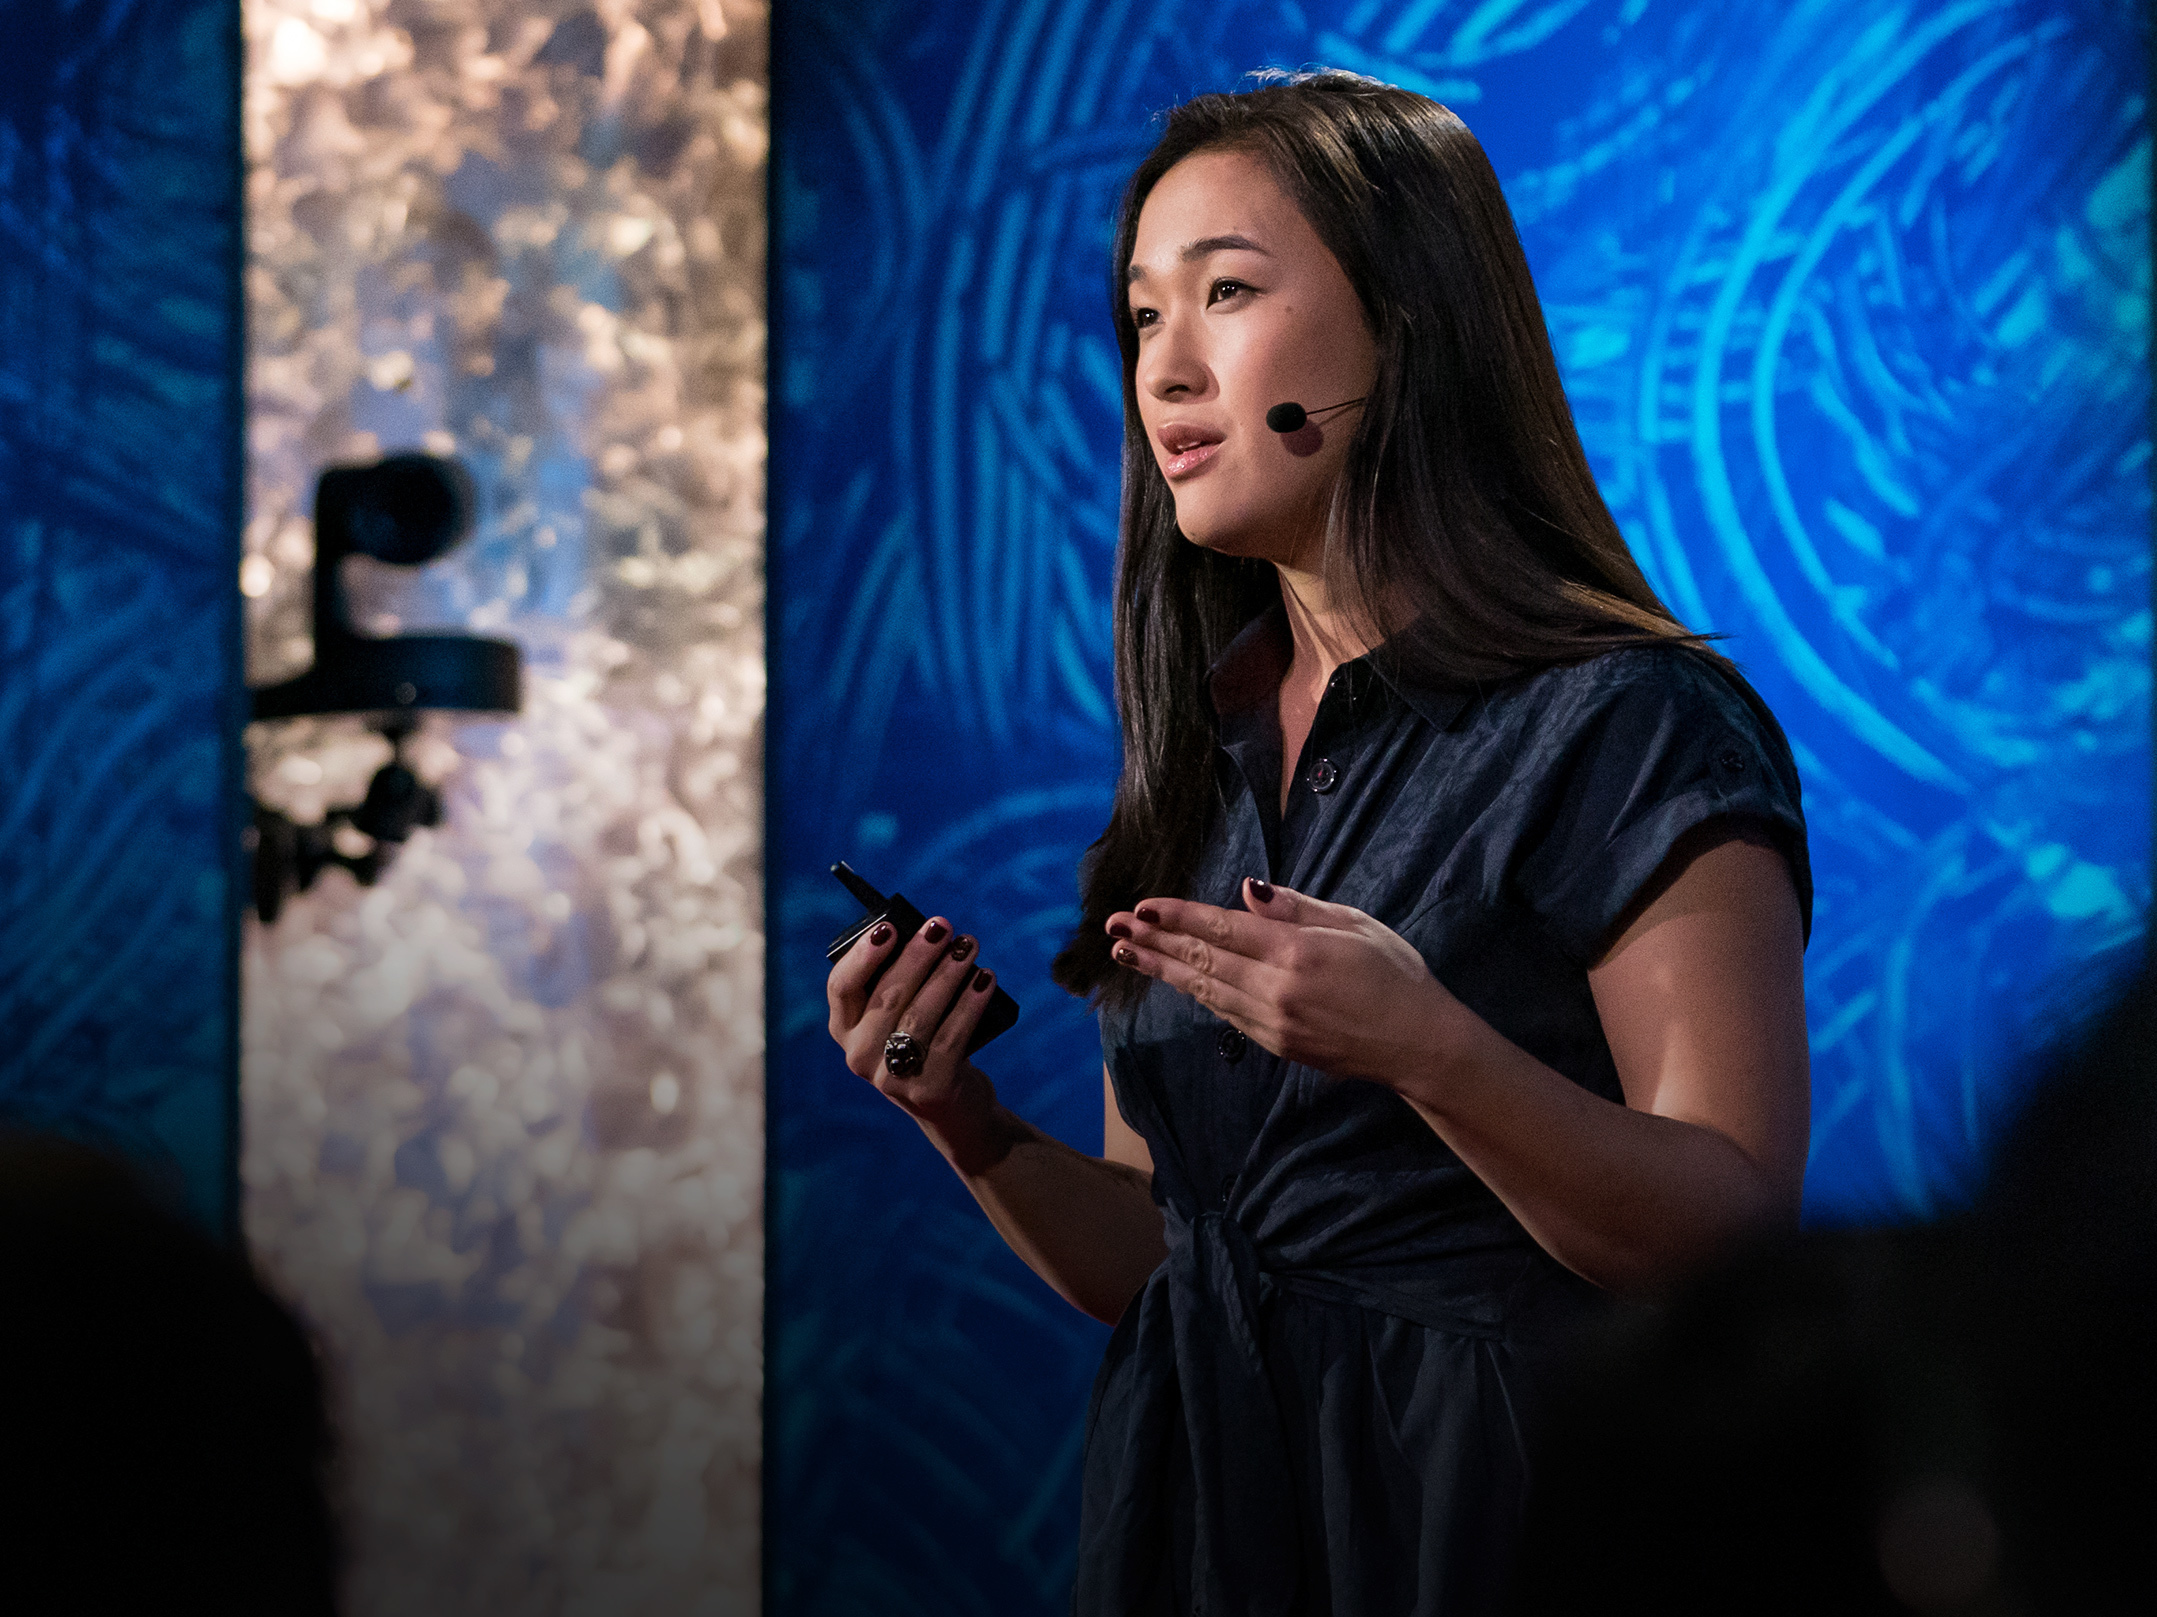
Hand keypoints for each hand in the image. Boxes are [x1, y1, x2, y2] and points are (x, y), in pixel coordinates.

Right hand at [826, 915, 1003, 1141]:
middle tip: (942, 925)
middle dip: (917, 955)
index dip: (863, 955)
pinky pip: (951, 1038)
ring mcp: (892, 1078)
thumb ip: (902, 983)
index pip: (841, 986)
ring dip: (947, 974)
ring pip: (920, 1015)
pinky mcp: (929, 1090)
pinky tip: (985, 980)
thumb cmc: (927, 1042)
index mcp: (845, 1029)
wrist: (955, 1108)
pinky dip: (970, 1004)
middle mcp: (859, 1055)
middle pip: (886, 996)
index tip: (890, 926)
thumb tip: (928, 934)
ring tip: (968, 946)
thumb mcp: (902, 1017)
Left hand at [1106, 878, 1463, 1085]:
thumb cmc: (1394, 974)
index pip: (1222, 929)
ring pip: (1204, 991)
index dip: (1177, 917)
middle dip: (1153, 943)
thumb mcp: (1353, 925)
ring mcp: (1273, 1023)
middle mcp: (1276, 990)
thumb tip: (1247, 890)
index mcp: (1296, 953)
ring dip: (1163, 970)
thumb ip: (1295, 909)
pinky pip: (1226, 1013)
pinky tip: (1175, 978)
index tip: (1141, 907)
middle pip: (1201, 961)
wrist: (1418, 1044)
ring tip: (1127, 952)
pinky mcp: (1276, 1045)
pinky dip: (1197, 992)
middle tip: (1113, 928)